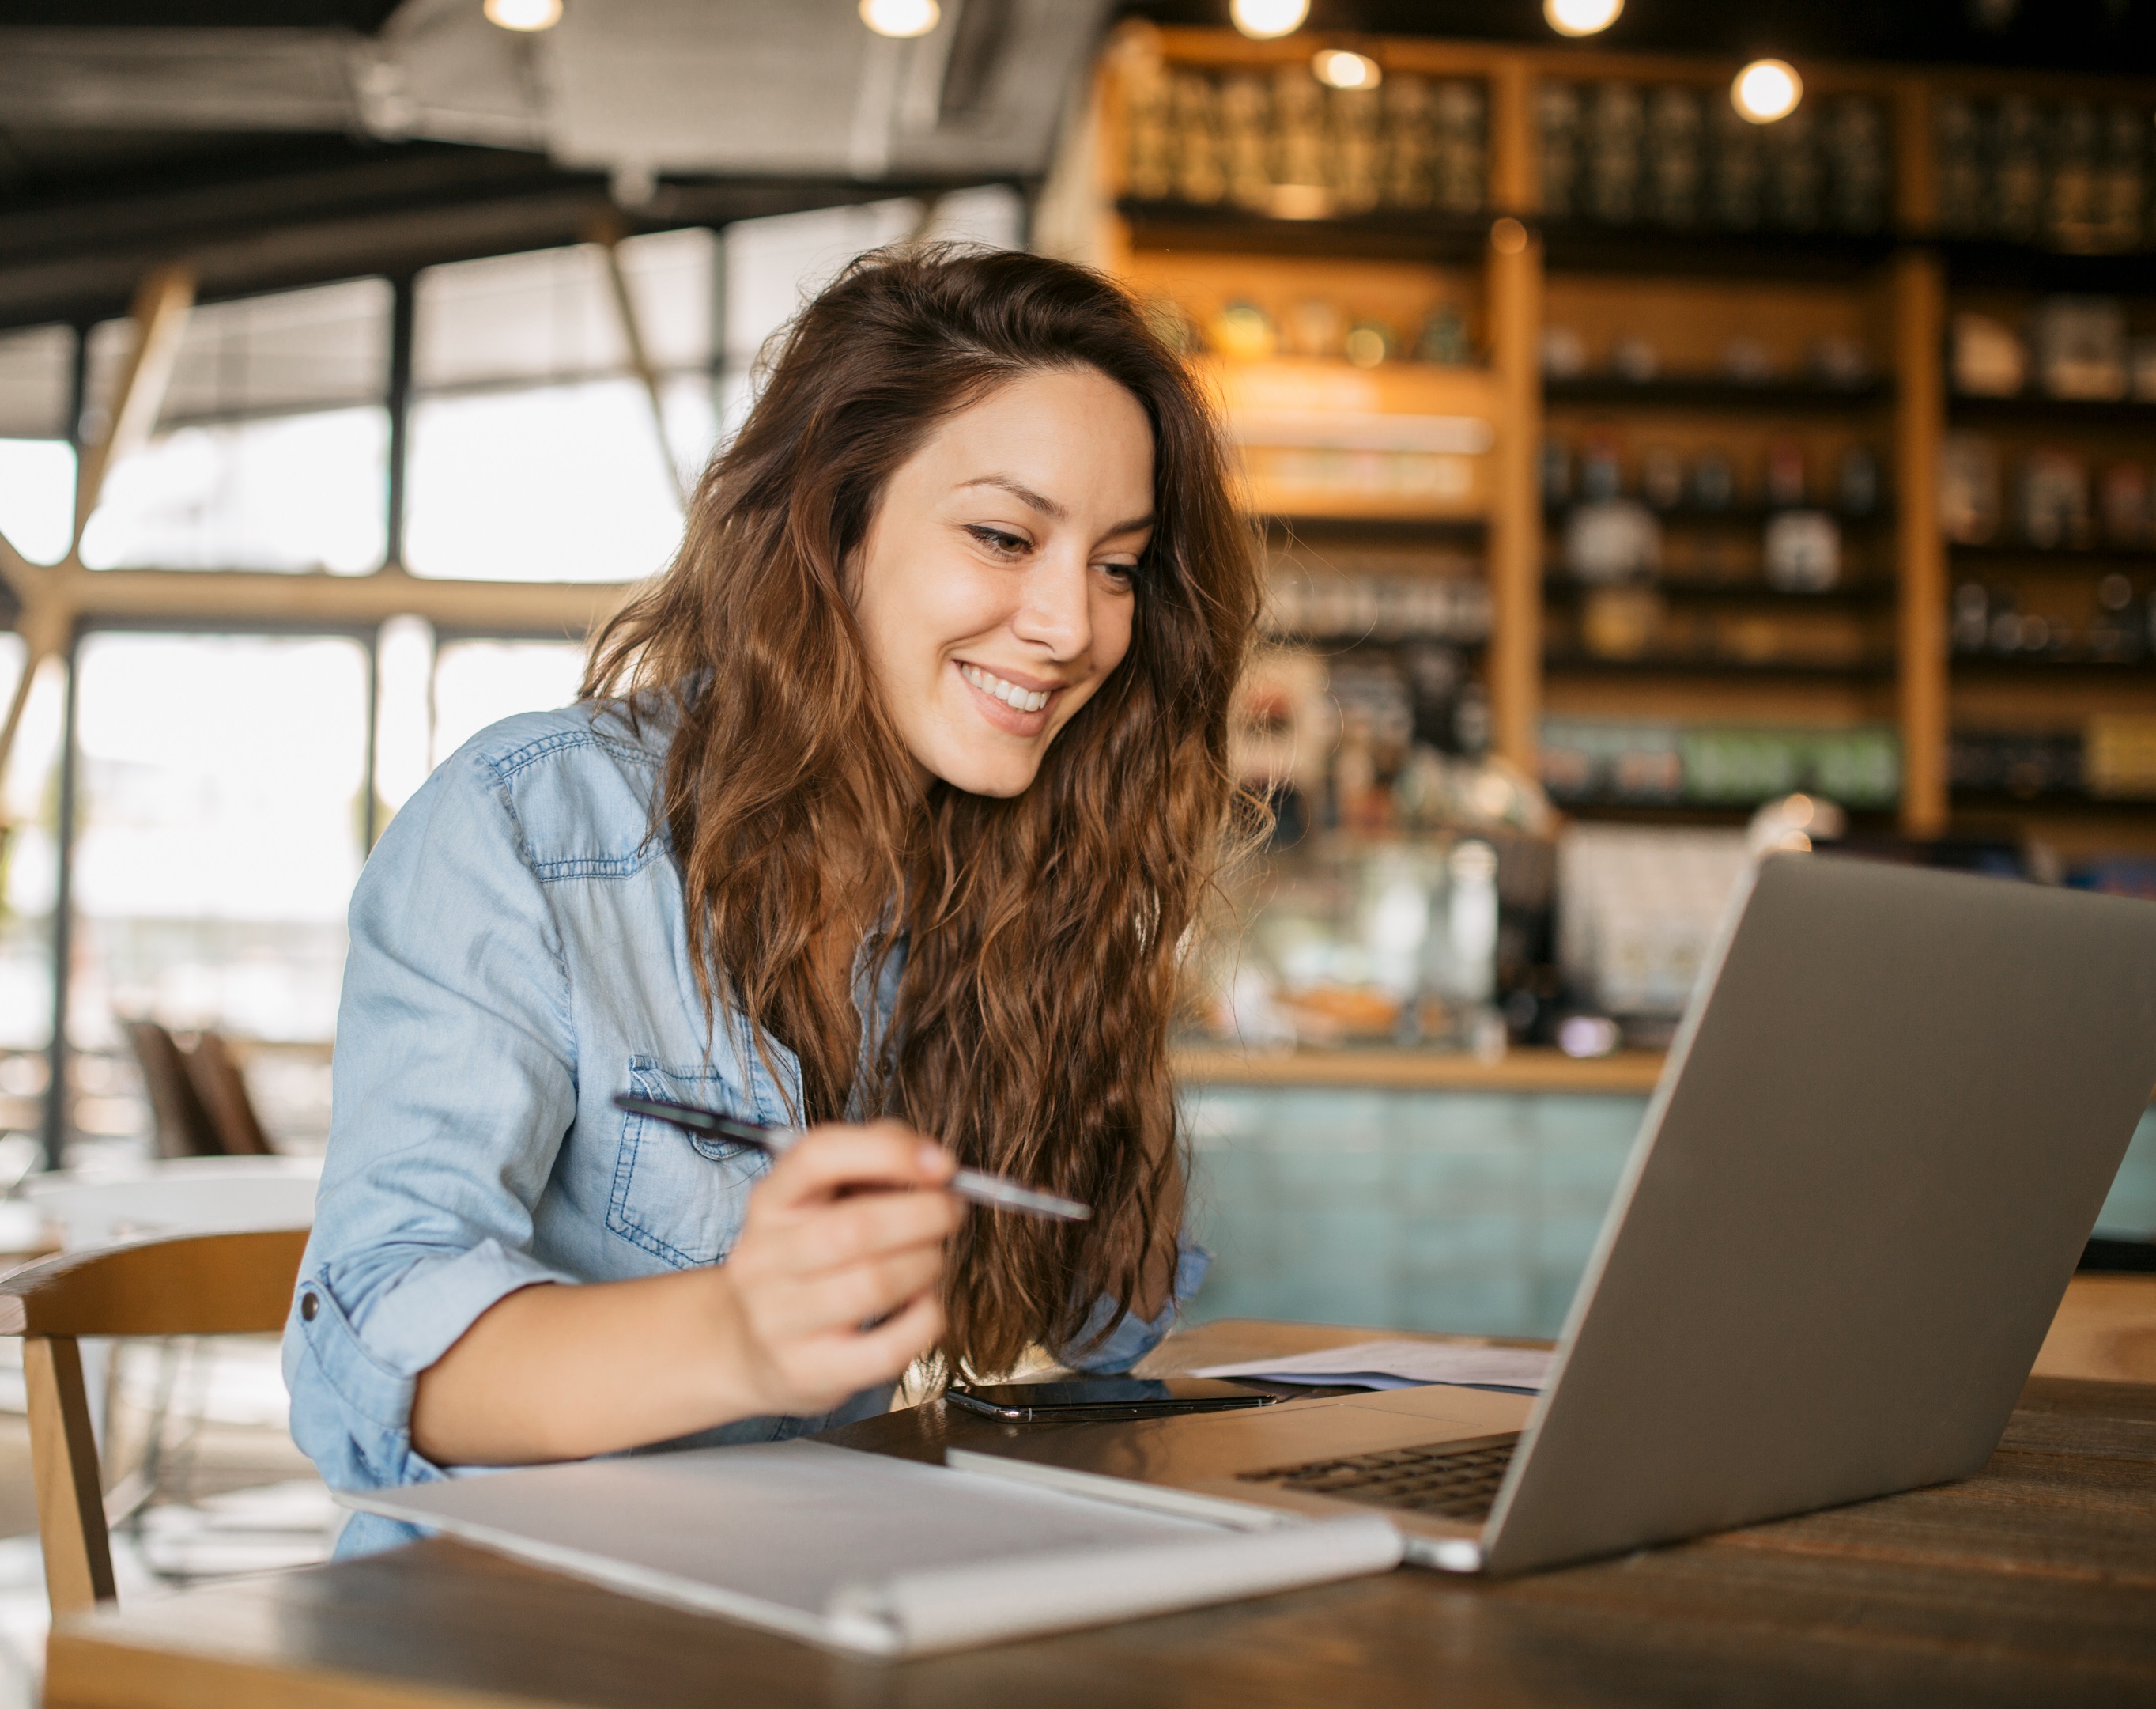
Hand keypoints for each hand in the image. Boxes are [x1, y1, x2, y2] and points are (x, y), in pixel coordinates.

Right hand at [708, 1120, 962, 1417]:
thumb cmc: (804, 1261)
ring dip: (927, 1264)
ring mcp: (779, 1320)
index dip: (886, 1152)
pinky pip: (889, 1347)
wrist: (743, 1346)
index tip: (941, 1164)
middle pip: (856, 1226)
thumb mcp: (816, 1203)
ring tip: (931, 1258)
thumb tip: (933, 1162)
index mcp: (770, 1203)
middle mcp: (764, 1258)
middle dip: (926, 1214)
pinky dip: (926, 1318)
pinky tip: (923, 1305)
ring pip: (877, 1283)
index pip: (816, 1158)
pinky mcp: (806, 1371)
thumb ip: (872, 1164)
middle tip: (951, 1211)